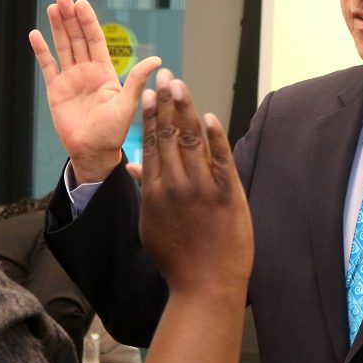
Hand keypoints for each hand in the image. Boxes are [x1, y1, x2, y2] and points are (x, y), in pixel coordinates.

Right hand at [28, 0, 160, 183]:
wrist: (92, 151)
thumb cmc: (112, 132)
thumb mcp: (127, 104)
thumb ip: (136, 79)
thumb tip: (156, 59)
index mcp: (104, 72)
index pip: (95, 40)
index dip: (88, 22)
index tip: (81, 4)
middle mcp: (87, 71)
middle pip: (77, 38)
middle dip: (71, 18)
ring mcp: (70, 79)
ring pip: (63, 47)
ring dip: (57, 27)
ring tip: (52, 7)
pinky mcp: (55, 90)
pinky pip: (48, 66)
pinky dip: (41, 51)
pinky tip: (35, 34)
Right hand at [129, 69, 252, 297]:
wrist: (206, 285)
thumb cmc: (177, 259)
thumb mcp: (150, 226)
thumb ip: (144, 192)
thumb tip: (134, 168)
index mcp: (154, 192)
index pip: (151, 144)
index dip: (151, 116)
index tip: (149, 94)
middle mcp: (175, 185)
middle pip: (170, 134)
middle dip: (168, 102)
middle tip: (166, 76)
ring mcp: (202, 189)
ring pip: (193, 140)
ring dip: (187, 110)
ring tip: (182, 86)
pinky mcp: (228, 194)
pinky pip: (220, 158)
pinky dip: (215, 136)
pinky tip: (209, 117)